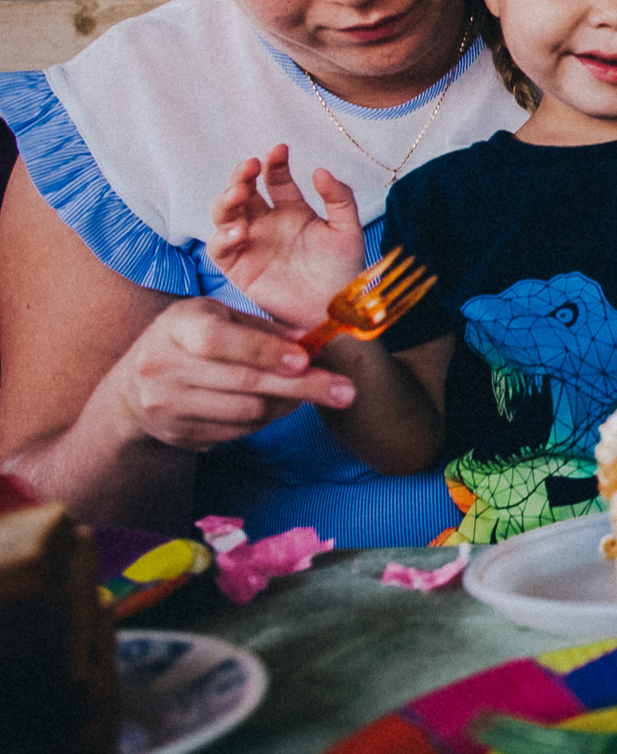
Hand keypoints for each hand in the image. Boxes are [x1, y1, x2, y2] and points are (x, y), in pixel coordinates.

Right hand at [109, 297, 355, 450]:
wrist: (133, 387)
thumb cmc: (189, 340)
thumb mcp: (217, 318)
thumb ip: (262, 328)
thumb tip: (310, 341)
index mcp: (175, 327)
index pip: (218, 340)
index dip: (264, 351)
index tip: (305, 360)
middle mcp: (163, 367)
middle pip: (242, 382)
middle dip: (301, 387)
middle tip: (346, 391)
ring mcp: (166, 405)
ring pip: (246, 412)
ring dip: (288, 404)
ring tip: (312, 392)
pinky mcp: (177, 435)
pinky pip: (237, 432)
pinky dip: (267, 419)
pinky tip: (279, 405)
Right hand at [208, 145, 366, 330]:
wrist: (334, 308)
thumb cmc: (342, 270)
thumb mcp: (347, 230)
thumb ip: (339, 199)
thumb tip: (320, 171)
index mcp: (291, 209)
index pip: (275, 178)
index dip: (275, 162)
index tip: (280, 150)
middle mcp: (265, 222)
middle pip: (243, 190)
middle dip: (242, 175)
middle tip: (250, 165)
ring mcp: (249, 242)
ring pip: (224, 214)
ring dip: (226, 200)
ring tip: (239, 193)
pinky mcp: (238, 267)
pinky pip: (220, 248)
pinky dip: (223, 238)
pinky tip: (239, 231)